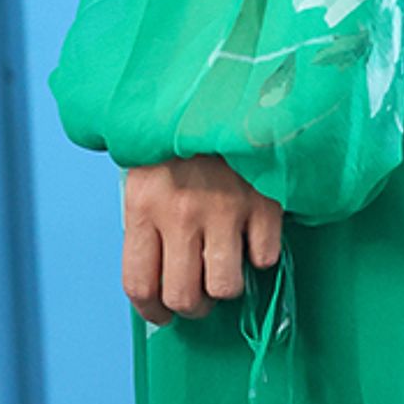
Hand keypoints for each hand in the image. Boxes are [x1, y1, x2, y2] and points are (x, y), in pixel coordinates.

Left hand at [120, 153, 283, 325]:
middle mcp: (180, 214)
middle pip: (184, 296)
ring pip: (226, 287)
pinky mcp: (263, 202)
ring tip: (227, 268)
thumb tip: (158, 276)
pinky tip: (254, 235)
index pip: (139, 284)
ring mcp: (224, 210)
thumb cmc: (178, 137)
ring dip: (227, 287)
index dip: (152, 311)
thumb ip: (147, 222)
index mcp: (142, 206)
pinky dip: (261, 254)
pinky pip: (265, 257)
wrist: (221, 89)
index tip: (163, 314)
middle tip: (200, 296)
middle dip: (193, 307)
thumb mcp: (145, 174)